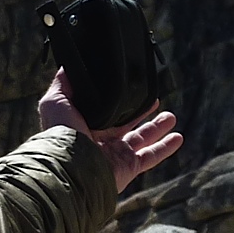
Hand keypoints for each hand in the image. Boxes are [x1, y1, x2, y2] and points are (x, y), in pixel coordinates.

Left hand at [38, 69, 183, 193]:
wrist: (72, 164)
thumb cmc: (61, 133)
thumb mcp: (55, 101)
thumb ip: (63, 84)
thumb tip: (69, 66)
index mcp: (85, 125)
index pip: (104, 111)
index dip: (117, 100)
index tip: (130, 87)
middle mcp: (101, 140)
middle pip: (126, 125)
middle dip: (141, 114)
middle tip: (155, 101)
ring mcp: (116, 154)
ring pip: (142, 139)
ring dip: (158, 128)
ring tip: (171, 116)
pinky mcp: (129, 166)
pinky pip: (152, 156)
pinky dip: (166, 147)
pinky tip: (178, 137)